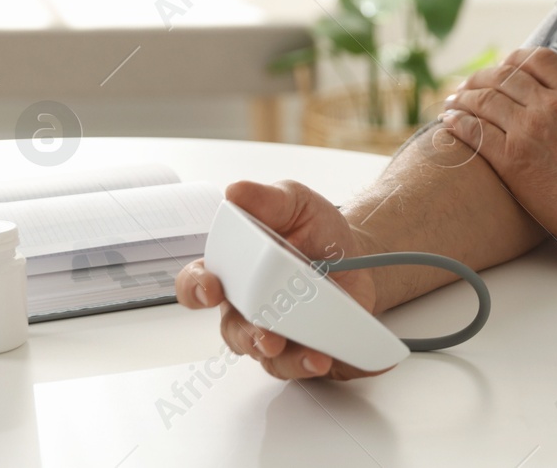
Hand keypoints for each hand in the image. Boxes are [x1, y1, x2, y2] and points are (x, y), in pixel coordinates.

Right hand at [174, 179, 390, 380]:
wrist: (360, 255)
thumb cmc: (316, 231)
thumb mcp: (296, 204)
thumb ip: (268, 199)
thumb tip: (236, 191)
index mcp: (234, 269)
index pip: (197, 283)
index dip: (196, 288)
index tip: (211, 288)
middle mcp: (246, 306)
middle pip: (232, 329)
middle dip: (248, 335)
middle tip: (267, 335)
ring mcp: (273, 331)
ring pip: (265, 355)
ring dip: (284, 357)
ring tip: (310, 354)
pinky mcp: (301, 347)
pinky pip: (298, 364)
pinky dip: (312, 363)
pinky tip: (325, 356)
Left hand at [440, 46, 556, 255]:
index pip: (538, 59)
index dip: (514, 60)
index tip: (503, 68)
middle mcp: (551, 106)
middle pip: (504, 75)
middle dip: (481, 78)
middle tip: (468, 86)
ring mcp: (529, 131)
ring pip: (483, 100)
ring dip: (463, 98)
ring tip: (452, 102)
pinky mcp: (511, 160)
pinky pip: (475, 132)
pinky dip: (458, 123)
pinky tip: (449, 123)